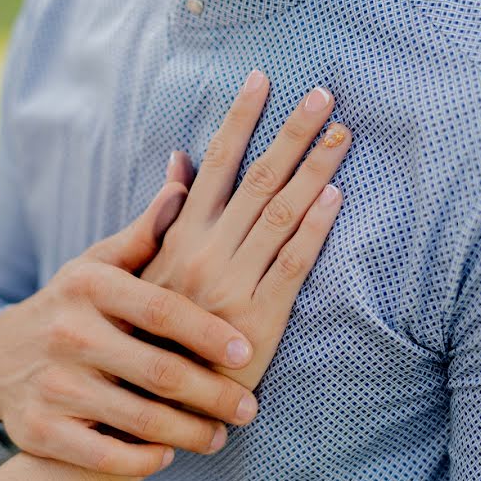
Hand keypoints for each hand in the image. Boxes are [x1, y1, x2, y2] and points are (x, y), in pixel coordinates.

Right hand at [0, 182, 258, 475]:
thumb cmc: (70, 307)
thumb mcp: (97, 265)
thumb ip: (145, 233)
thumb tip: (184, 180)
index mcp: (89, 287)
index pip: (162, 309)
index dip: (208, 333)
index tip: (247, 352)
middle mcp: (68, 333)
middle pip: (159, 371)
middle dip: (213, 394)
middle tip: (248, 407)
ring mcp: (52, 385)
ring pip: (139, 419)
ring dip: (189, 434)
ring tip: (221, 437)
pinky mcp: (38, 431)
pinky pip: (104, 455)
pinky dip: (142, 460)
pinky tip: (168, 455)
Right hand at [142, 71, 351, 389]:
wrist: (144, 400)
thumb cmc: (142, 329)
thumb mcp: (139, 268)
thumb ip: (161, 215)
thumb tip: (180, 161)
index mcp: (179, 238)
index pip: (215, 165)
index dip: (241, 120)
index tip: (262, 81)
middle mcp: (205, 254)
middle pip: (257, 182)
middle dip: (292, 134)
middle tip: (323, 95)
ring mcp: (233, 285)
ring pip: (281, 215)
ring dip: (314, 169)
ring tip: (341, 133)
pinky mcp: (259, 321)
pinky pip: (293, 266)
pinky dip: (315, 228)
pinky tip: (334, 196)